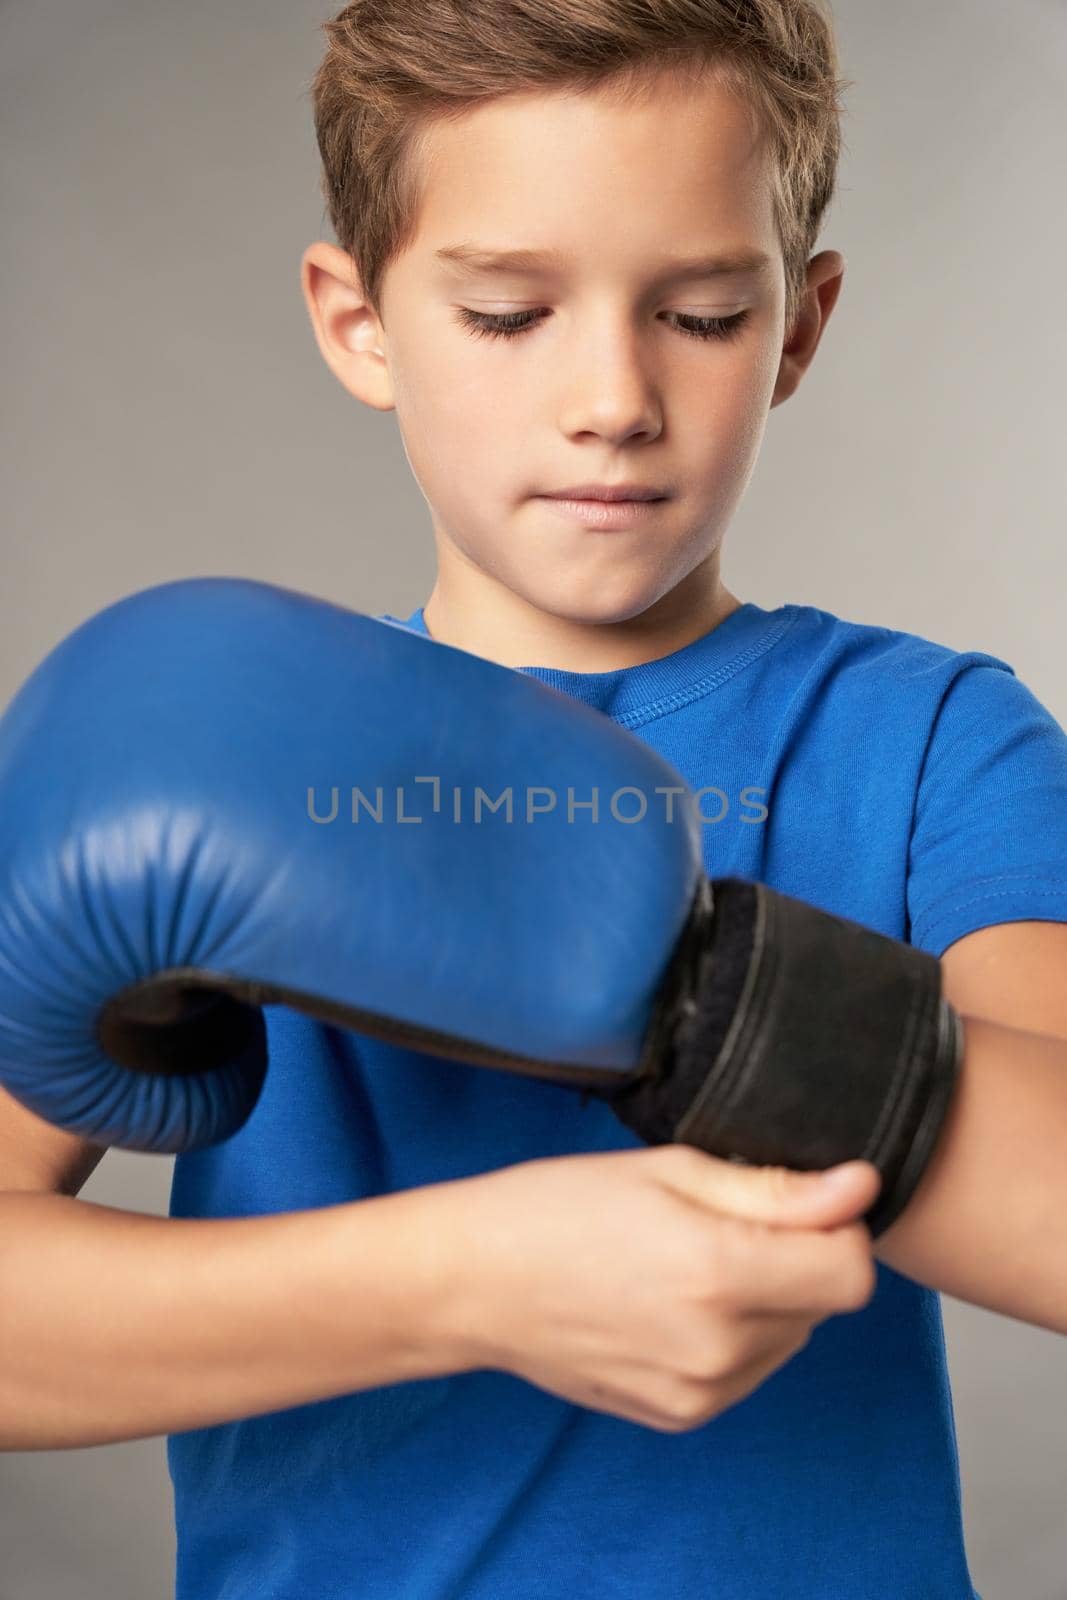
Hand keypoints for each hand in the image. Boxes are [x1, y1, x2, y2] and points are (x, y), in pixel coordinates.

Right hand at [439, 1145, 880, 1432]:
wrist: (473, 1283)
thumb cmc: (556, 1209)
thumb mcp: (666, 1171)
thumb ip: (774, 1188)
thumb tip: (860, 1186)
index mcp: (718, 1274)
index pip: (851, 1272)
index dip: (834, 1227)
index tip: (793, 1201)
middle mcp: (719, 1348)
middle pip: (822, 1303)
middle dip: (793, 1258)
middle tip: (715, 1223)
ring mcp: (700, 1392)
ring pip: (789, 1337)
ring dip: (765, 1298)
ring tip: (685, 1261)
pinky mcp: (682, 1415)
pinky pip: (748, 1370)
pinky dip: (732, 1334)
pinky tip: (671, 1300)